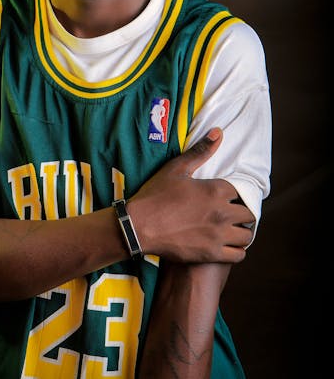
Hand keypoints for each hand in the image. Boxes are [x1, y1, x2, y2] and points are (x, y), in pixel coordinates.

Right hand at [127, 128, 254, 263]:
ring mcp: (218, 235)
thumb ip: (200, 151)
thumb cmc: (156, 195)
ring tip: (231, 229)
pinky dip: (237, 250)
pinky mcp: (212, 253)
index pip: (242, 191)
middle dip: (242, 212)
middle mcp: (222, 212)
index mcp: (216, 190)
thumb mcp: (177, 168)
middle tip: (231, 213)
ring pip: (247, 235)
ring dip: (242, 231)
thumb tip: (219, 131)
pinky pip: (239, 255)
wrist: (139, 226)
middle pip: (249, 214)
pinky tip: (227, 244)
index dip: (236, 194)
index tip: (229, 197)